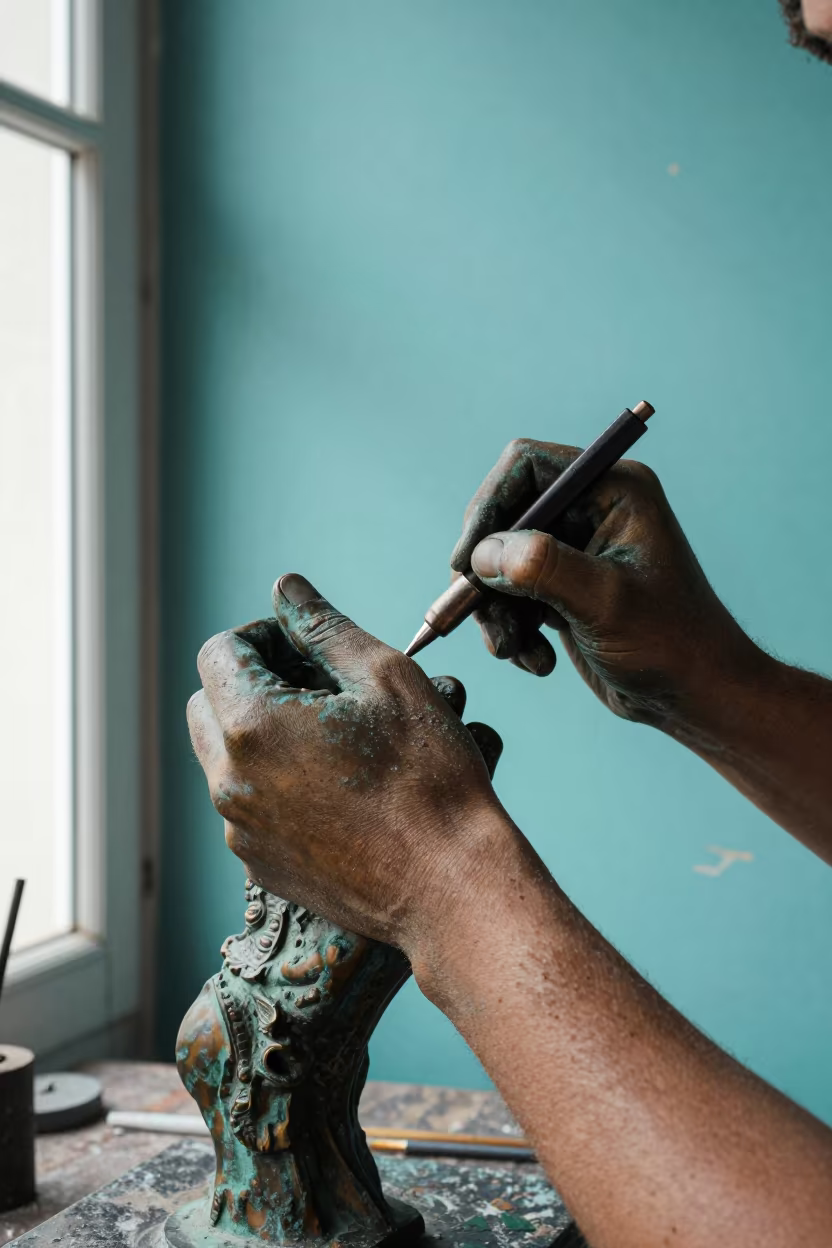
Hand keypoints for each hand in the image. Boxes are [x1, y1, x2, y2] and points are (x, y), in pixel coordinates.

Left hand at [187, 574, 507, 948]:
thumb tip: (285, 589)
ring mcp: (241, 828)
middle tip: (318, 687)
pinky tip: (338, 788)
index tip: (308, 647)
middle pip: (209, 704)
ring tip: (333, 736)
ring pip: (226, 758)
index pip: (219, 651)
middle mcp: (230, 779)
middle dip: (252, 683)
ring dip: (262, 733)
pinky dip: (276, 785)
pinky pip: (249, 806)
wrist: (449, 885)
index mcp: (252, 723)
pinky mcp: (260, 865)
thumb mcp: (385, 677)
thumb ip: (323, 627)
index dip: (262, 635)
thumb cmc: (428, 778)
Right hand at [452, 439, 762, 727]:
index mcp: (613, 489)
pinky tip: (536, 659)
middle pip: (504, 516)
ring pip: (499, 561)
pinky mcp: (562, 586)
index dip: (489, 506)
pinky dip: (511, 628)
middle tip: (482, 615)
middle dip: (488, 572)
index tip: (468, 560)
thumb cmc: (671, 643)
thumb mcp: (606, 603)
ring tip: (514, 650)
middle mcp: (591, 509)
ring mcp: (575, 549)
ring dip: (495, 609)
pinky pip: (510, 594)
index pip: (526, 465)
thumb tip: (484, 554)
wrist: (693, 696)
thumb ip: (546, 569)